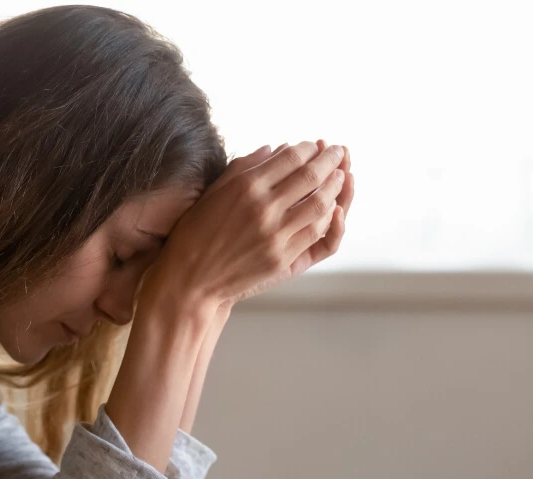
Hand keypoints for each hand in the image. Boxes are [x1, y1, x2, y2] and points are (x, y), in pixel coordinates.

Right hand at [143, 141, 347, 306]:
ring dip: (336, 187)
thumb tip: (275, 148)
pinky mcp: (281, 258)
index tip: (313, 145)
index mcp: (245, 186)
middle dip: (329, 160)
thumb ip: (244, 166)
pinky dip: (329, 217)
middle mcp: (263, 208)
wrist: (190, 279)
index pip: (291, 158)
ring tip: (342, 175)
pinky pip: (315, 232)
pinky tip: (333, 207)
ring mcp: (275, 235)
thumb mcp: (214, 191)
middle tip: (337, 151)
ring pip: (320, 204)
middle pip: (311, 176)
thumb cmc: (196, 232)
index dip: (307, 149)